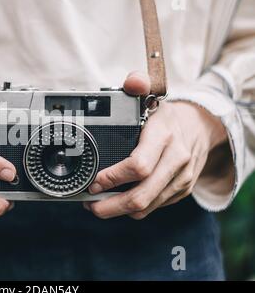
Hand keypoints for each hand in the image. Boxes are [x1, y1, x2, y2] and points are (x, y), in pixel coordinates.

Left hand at [85, 71, 227, 219]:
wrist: (202, 127)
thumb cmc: (168, 116)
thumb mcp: (153, 96)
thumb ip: (138, 84)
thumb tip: (133, 82)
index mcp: (164, 137)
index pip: (138, 166)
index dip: (112, 178)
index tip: (94, 181)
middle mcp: (175, 161)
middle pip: (141, 196)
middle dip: (110, 206)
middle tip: (89, 204)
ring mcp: (180, 179)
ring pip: (147, 207)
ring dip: (118, 211)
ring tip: (97, 205)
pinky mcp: (181, 191)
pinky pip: (154, 207)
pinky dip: (133, 209)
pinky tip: (117, 202)